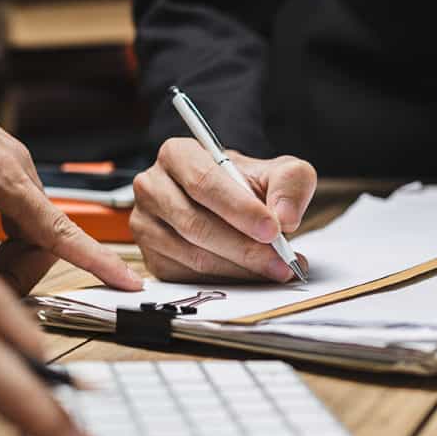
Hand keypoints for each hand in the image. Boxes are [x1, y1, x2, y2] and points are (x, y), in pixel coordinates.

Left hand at [0, 0, 140, 293]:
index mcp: (2, 176)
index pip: (62, 232)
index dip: (97, 262)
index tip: (128, 283)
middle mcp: (14, 171)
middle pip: (44, 239)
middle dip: (21, 274)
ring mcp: (4, 167)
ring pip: (25, 228)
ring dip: (5, 258)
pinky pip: (3, 214)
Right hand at [131, 138, 315, 281]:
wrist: (231, 205)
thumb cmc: (248, 185)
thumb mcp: (278, 172)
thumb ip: (290, 184)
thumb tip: (285, 217)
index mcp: (178, 155)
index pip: (204, 183)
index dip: (239, 209)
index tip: (272, 229)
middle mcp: (153, 187)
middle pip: (196, 224)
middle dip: (244, 247)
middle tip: (281, 259)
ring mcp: (146, 225)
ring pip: (193, 256)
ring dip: (240, 268)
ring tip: (276, 269)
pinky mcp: (152, 258)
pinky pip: (189, 277)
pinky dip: (226, 280)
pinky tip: (252, 276)